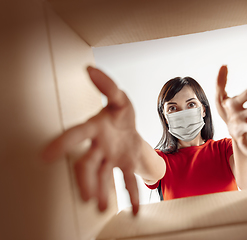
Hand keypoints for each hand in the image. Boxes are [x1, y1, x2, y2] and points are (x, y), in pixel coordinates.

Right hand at [42, 67, 139, 214]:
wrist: (129, 129)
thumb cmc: (119, 114)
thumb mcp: (119, 98)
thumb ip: (107, 86)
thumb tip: (91, 69)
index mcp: (95, 129)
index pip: (77, 135)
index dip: (63, 144)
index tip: (46, 155)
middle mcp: (99, 147)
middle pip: (88, 164)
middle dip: (85, 179)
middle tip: (85, 196)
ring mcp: (111, 159)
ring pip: (103, 176)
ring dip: (102, 191)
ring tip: (100, 206)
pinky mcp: (124, 166)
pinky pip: (128, 182)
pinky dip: (132, 196)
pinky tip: (135, 211)